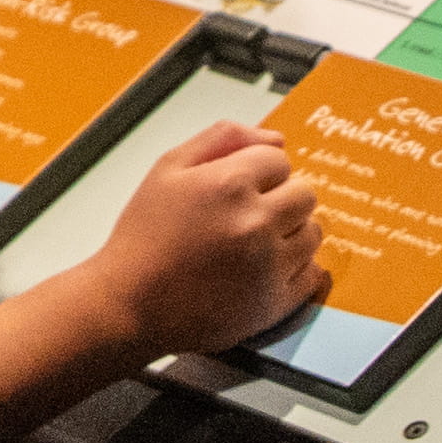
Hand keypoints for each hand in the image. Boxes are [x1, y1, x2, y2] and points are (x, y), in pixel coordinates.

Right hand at [88, 120, 324, 361]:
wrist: (128, 304)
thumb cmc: (144, 236)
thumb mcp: (168, 168)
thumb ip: (222, 138)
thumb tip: (276, 138)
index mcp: (229, 183)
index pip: (280, 159)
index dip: (259, 171)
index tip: (237, 189)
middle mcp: (255, 222)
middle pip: (305, 194)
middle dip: (281, 198)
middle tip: (249, 215)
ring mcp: (268, 266)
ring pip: (313, 233)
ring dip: (291, 232)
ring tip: (255, 243)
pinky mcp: (274, 303)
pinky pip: (313, 274)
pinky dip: (296, 268)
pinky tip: (266, 268)